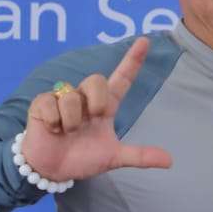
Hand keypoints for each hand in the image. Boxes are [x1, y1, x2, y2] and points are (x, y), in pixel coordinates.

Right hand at [20, 37, 173, 182]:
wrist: (53, 170)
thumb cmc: (83, 158)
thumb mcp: (113, 158)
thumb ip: (139, 156)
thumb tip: (170, 161)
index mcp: (106, 106)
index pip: (122, 79)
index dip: (133, 60)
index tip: (145, 41)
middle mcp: (86, 98)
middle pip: (96, 80)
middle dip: (96, 101)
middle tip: (91, 121)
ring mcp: (63, 98)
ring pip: (72, 97)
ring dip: (72, 121)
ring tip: (66, 133)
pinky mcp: (42, 102)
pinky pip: (51, 104)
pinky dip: (54, 123)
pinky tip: (52, 130)